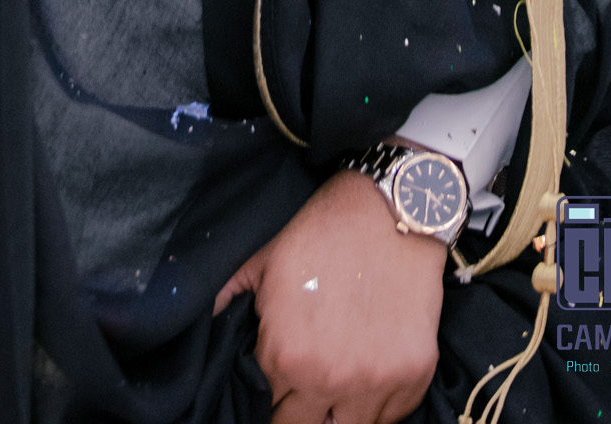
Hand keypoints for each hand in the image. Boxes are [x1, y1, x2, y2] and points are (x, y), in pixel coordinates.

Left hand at [214, 171, 443, 423]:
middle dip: (299, 408)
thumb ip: (226, 299)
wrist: (389, 209)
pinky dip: (378, 405)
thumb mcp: (263, 260)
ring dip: (339, 410)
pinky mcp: (413, 376)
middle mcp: (329, 379)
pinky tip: (368, 375)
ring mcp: (376, 382)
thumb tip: (197, 323)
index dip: (271, 392)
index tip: (280, 378)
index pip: (267, 405)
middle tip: (305, 382)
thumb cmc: (323, 232)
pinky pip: (390, 418)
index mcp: (286, 355)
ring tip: (337, 380)